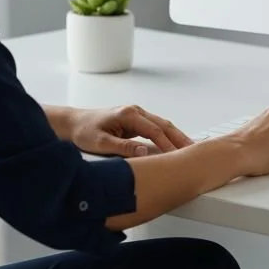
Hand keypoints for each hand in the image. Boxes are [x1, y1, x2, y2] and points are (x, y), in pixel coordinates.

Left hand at [69, 105, 192, 157]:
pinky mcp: (136, 122)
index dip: (167, 144)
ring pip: (163, 125)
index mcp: (128, 115)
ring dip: (177, 136)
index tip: (178, 156)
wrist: (73, 123)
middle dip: (180, 138)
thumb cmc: (84, 132)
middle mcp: (136, 112)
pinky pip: (157, 128)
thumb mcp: (100, 143)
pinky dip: (168, 136)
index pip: (154, 131)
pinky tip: (176, 145)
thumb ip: (122, 147)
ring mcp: (137, 115)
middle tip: (195, 151)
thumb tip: (144, 153)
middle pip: (164, 125)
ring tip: (191, 149)